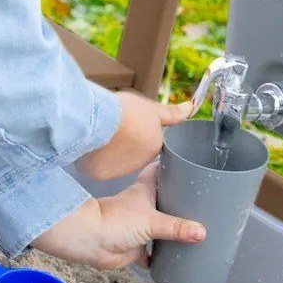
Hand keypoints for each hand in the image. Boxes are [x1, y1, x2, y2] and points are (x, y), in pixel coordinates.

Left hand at [31, 163, 204, 268]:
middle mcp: (144, 206)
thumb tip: (202, 232)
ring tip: (197, 230)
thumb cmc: (117, 220)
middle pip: (165, 199)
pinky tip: (178, 260)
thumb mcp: (152, 220)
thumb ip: (177, 227)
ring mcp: (140, 226)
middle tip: (203, 201)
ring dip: (173, 229)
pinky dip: (163, 257)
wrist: (90, 241)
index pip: (160, 169)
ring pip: (161, 226)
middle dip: (180, 200)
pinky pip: (153, 253)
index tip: (190, 161)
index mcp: (146, 190)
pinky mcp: (136, 247)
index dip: (172, 164)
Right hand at [76, 89, 192, 181]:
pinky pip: (98, 167)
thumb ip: (171, 114)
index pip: (147, 143)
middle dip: (124, 144)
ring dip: (109, 152)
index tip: (131, 127)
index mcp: (153, 146)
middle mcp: (139, 163)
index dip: (138, 134)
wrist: (99, 120)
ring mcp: (119, 170)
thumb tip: (190, 108)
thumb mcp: (151, 109)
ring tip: (103, 135)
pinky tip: (92, 145)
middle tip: (115, 128)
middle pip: (130, 154)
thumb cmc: (125, 111)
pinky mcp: (101, 174)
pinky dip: (94, 158)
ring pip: (113, 161)